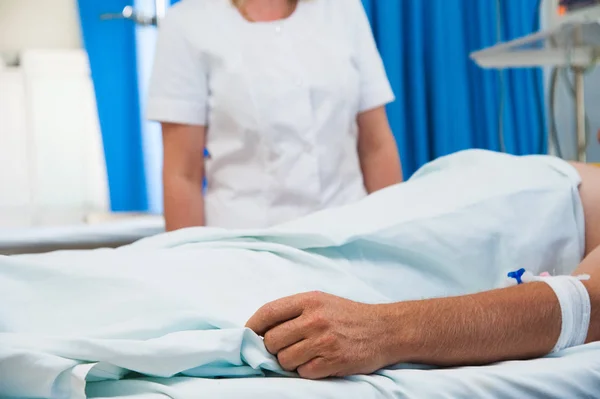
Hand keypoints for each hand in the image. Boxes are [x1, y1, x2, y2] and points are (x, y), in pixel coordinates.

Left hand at [245, 291, 398, 378]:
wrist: (384, 330)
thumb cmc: (348, 316)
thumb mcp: (321, 302)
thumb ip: (293, 311)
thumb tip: (261, 330)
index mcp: (308, 300)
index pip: (267, 313)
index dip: (252, 326)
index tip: (249, 335)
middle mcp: (314, 319)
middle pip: (272, 341)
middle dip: (274, 348)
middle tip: (288, 346)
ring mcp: (323, 341)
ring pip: (284, 360)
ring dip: (291, 361)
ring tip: (307, 354)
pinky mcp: (332, 361)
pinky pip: (303, 373)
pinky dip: (307, 371)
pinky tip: (319, 361)